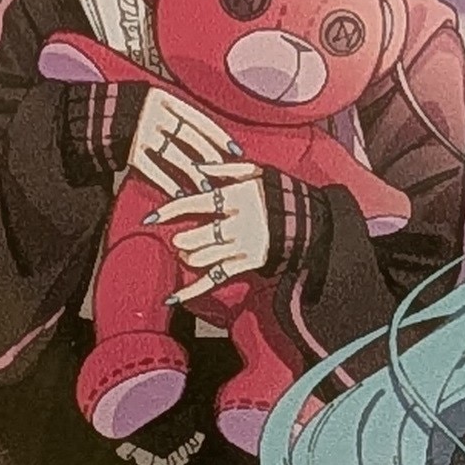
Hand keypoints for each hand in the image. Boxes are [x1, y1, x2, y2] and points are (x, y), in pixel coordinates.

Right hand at [125, 87, 244, 197]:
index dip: (219, 136)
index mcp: (166, 100)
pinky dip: (167, 182)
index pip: (199, 119)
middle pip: (189, 138)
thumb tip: (209, 138)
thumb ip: (179, 117)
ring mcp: (142, 132)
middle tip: (226, 173)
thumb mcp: (157, 105)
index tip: (236, 151)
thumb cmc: (136, 111)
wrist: (97, 112)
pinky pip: (152, 169)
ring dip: (192, 173)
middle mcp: (155, 114)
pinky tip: (180, 194)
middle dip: (209, 157)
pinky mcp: (129, 151)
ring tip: (206, 187)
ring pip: (173, 155)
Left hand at [153, 171, 277, 295]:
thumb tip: (196, 167)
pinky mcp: (251, 264)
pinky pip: (217, 278)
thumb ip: (226, 168)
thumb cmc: (281, 192)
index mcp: (240, 197)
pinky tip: (174, 297)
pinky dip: (194, 289)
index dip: (173, 209)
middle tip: (179, 241)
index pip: (198, 203)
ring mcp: (246, 246)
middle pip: (202, 234)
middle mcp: (241, 223)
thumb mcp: (258, 171)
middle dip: (186, 239)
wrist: (312, 221)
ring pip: (208, 256)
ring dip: (193, 257)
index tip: (152, 217)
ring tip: (187, 256)